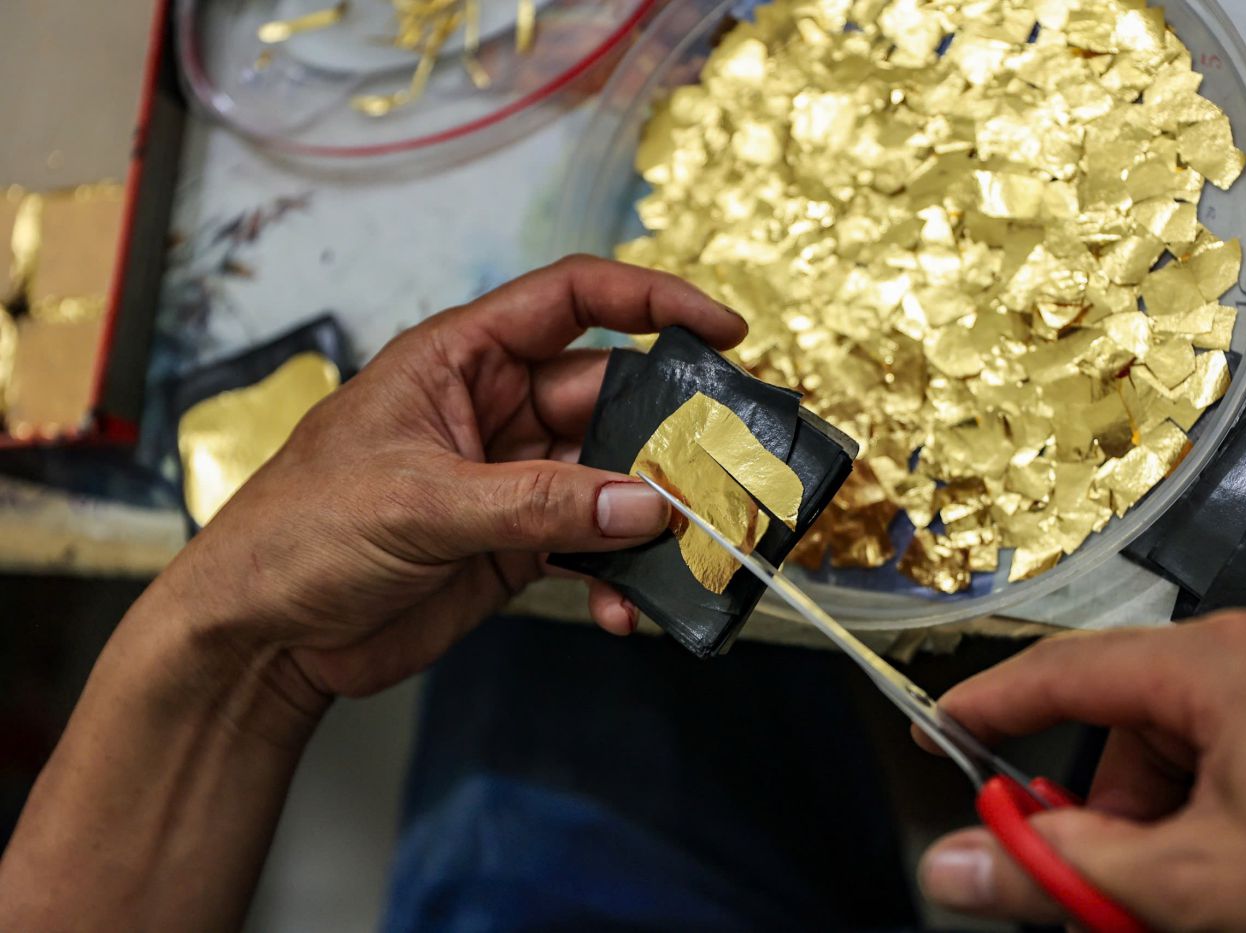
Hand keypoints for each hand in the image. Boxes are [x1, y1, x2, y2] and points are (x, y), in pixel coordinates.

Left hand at [159, 256, 746, 705]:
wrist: (261, 635)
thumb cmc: (300, 532)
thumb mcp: (417, 502)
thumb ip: (536, 502)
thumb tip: (645, 505)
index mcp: (462, 359)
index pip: (572, 300)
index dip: (652, 301)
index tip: (723, 330)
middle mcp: (496, 411)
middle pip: (609, 399)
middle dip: (668, 435)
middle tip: (724, 471)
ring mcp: (512, 481)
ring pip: (612, 481)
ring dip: (652, 518)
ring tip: (689, 553)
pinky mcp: (516, 546)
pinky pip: (590, 549)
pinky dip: (616, 579)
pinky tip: (624, 610)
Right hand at [916, 605, 1245, 930]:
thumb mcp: (1194, 890)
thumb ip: (1058, 871)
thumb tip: (961, 865)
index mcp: (1230, 663)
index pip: (1068, 672)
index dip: (995, 707)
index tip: (946, 730)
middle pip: (1143, 715)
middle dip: (1120, 804)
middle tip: (1116, 880)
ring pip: (1207, 730)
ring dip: (1185, 806)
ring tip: (1213, 883)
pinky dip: (1242, 791)